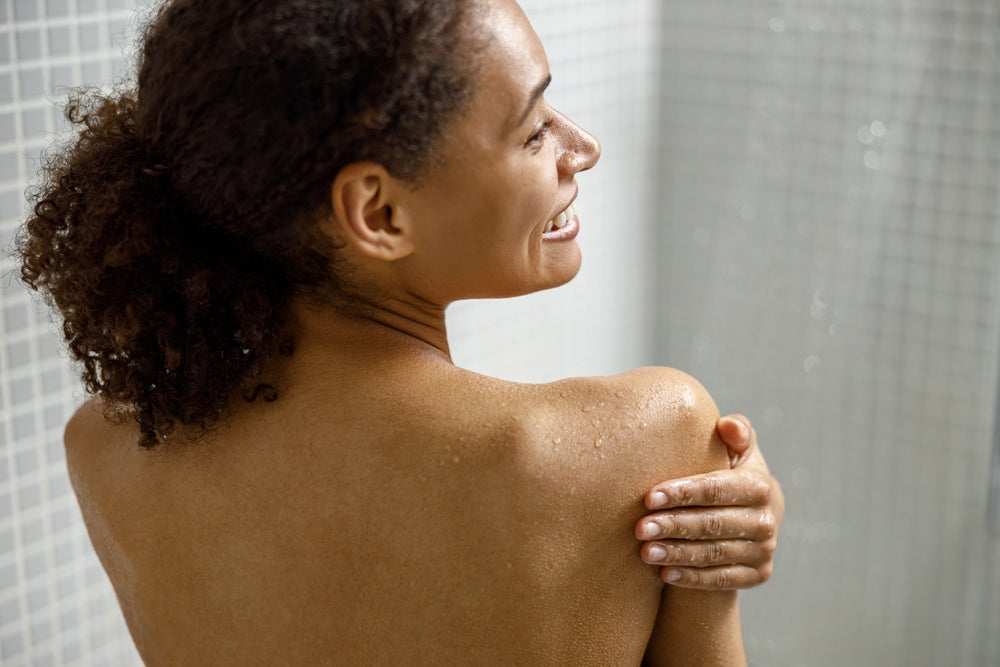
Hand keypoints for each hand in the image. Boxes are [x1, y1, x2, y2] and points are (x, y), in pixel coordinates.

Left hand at [634, 414, 783, 589]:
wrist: (756, 513)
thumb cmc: (733, 474)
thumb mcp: (739, 451)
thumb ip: (737, 432)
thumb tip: (728, 425)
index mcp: (759, 486)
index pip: (717, 489)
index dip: (684, 493)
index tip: (649, 497)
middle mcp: (766, 521)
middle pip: (713, 524)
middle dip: (674, 526)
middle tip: (640, 528)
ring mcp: (763, 550)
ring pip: (715, 554)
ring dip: (678, 554)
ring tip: (646, 552)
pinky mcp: (758, 574)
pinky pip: (722, 579)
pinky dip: (694, 578)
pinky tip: (665, 574)